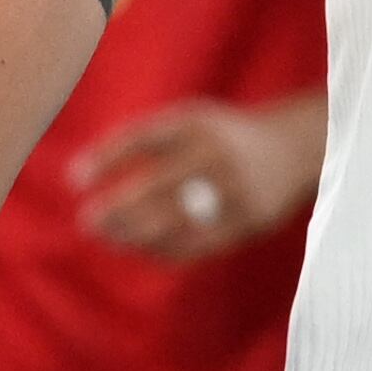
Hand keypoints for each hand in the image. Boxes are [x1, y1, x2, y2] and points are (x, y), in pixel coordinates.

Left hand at [71, 97, 318, 262]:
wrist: (297, 148)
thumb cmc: (224, 136)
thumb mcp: (191, 121)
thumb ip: (144, 140)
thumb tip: (81, 176)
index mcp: (199, 123)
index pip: (144, 138)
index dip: (106, 158)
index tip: (74, 180)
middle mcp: (218, 155)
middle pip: (158, 185)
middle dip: (118, 207)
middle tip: (87, 220)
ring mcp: (236, 190)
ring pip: (177, 221)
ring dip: (136, 234)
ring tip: (110, 238)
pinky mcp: (249, 221)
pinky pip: (199, 243)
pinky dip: (165, 250)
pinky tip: (141, 248)